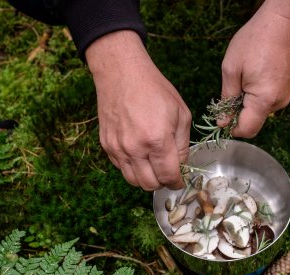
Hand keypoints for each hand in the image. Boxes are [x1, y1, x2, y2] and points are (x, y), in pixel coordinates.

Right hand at [86, 31, 190, 190]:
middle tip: (168, 173)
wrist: (122, 73)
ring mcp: (118, 148)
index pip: (168, 176)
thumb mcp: (181, 114)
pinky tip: (141, 154)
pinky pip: (121, 168)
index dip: (177, 182)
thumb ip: (183, 144)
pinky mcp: (106, 145)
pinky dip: (133, 168)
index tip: (180, 180)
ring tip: (155, 166)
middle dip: (162, 182)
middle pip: (150, 184)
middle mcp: (135, 148)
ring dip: (146, 178)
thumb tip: (181, 165)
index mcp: (157, 140)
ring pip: (133, 181)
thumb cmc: (155, 90)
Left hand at [219, 0, 289, 136]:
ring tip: (248, 75)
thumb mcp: (231, 68)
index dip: (232, 128)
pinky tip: (258, 73)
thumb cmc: (255, 40)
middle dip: (240, 111)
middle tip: (234, 86)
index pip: (247, 130)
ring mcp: (287, 96)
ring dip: (250, 100)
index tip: (223, 115)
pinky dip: (260, 93)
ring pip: (262, 109)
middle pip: (255, 120)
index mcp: (264, 100)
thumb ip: (227, 98)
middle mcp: (279, 103)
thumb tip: (223, 122)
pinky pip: (271, 99)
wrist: (285, 22)